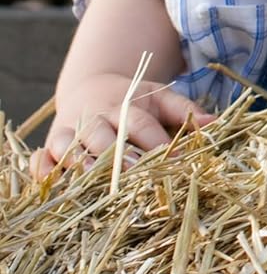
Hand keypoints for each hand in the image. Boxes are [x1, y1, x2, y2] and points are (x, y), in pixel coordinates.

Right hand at [30, 72, 212, 180]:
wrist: (91, 87)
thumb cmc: (134, 99)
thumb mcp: (160, 98)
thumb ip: (185, 111)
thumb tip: (215, 124)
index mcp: (125, 105)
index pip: (140, 124)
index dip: (155, 142)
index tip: (172, 160)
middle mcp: (96, 118)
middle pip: (106, 138)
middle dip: (118, 157)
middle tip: (133, 175)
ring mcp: (70, 131)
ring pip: (73, 148)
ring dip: (84, 165)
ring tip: (96, 181)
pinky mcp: (51, 145)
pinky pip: (42, 159)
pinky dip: (46, 171)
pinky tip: (57, 185)